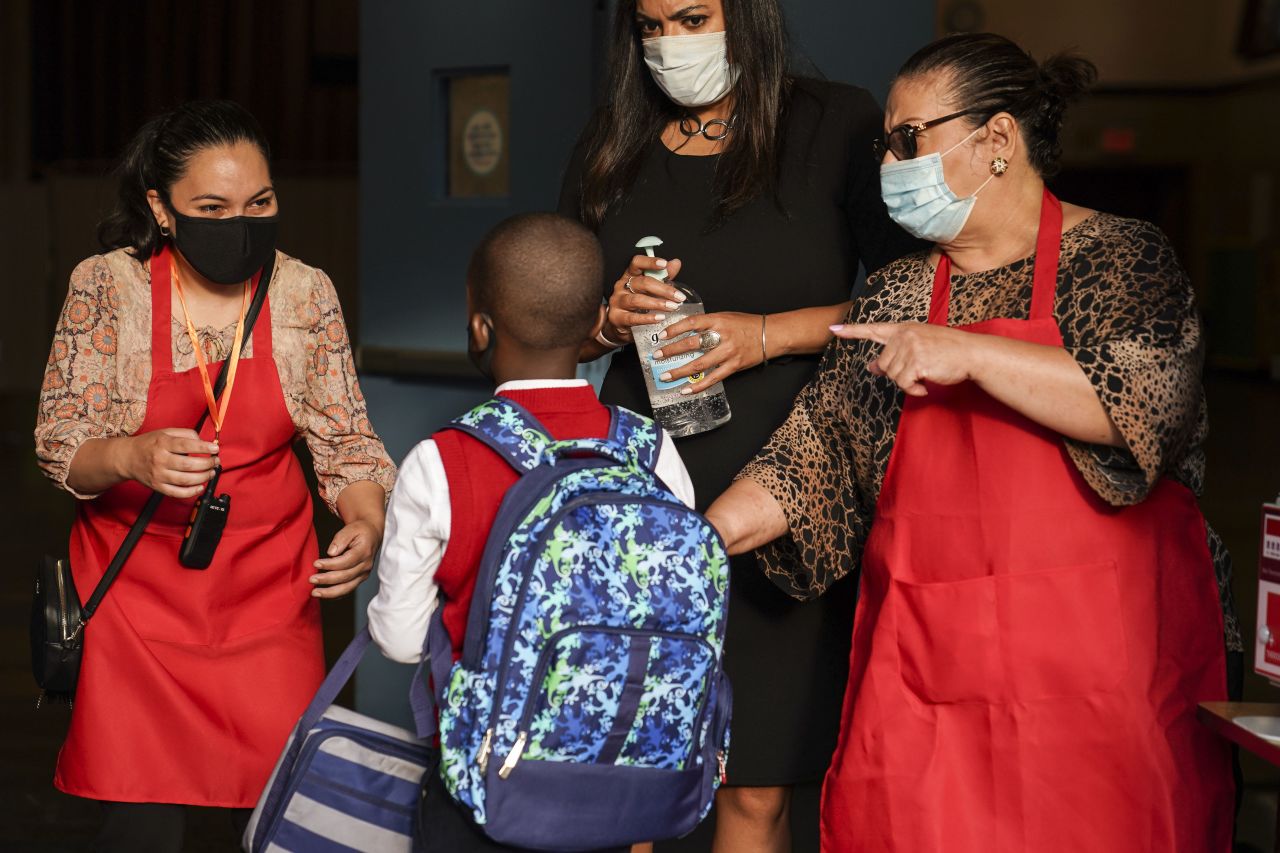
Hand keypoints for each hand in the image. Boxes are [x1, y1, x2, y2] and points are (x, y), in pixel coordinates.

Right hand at [121, 428, 219, 498]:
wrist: (127, 457)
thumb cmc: (149, 444)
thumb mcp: (166, 432)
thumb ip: (186, 434)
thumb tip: (204, 442)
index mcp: (162, 443)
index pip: (186, 445)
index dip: (204, 447)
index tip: (215, 448)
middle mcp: (160, 460)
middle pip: (188, 465)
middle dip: (207, 464)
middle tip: (216, 461)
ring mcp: (158, 475)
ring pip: (185, 480)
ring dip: (203, 477)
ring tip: (211, 472)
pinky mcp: (157, 486)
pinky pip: (176, 493)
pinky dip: (191, 492)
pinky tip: (200, 486)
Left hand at [311, 518, 380, 598]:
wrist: (371, 536)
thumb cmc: (360, 531)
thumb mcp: (351, 528)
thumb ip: (341, 539)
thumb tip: (331, 553)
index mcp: (364, 552)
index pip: (346, 561)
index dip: (330, 564)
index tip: (316, 564)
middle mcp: (366, 565)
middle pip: (345, 576)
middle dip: (327, 579)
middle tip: (311, 579)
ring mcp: (364, 574)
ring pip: (347, 588)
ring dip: (330, 592)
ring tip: (315, 592)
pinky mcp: (359, 579)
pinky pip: (347, 590)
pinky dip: (335, 594)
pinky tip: (323, 595)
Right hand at [602, 254, 685, 341]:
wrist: (621, 323)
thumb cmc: (637, 303)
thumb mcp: (651, 288)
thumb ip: (663, 276)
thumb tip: (676, 263)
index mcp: (630, 275)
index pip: (637, 263)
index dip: (650, 262)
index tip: (664, 264)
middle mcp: (622, 286)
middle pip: (642, 283)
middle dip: (663, 289)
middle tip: (679, 296)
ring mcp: (618, 302)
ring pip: (637, 300)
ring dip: (657, 303)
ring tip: (672, 307)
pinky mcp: (617, 317)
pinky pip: (633, 318)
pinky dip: (648, 318)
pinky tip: (660, 318)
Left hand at [653, 311, 764, 392]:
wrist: (770, 335)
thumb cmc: (746, 325)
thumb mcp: (725, 317)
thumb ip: (707, 323)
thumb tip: (684, 330)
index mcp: (718, 320)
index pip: (692, 323)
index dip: (675, 329)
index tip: (662, 335)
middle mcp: (722, 336)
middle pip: (692, 344)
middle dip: (671, 351)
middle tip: (657, 356)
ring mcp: (728, 352)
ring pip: (699, 364)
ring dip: (680, 371)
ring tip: (666, 376)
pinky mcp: (733, 366)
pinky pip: (713, 378)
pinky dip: (698, 385)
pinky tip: (686, 389)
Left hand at [831, 322, 982, 396]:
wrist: (971, 354)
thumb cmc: (947, 351)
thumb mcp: (918, 347)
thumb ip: (895, 354)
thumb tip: (872, 367)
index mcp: (903, 329)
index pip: (873, 329)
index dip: (852, 331)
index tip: (833, 331)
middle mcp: (904, 335)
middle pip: (883, 364)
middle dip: (898, 374)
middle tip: (918, 372)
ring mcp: (910, 347)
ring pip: (892, 376)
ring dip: (908, 383)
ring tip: (925, 377)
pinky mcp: (917, 361)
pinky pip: (904, 385)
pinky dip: (914, 391)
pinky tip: (925, 387)